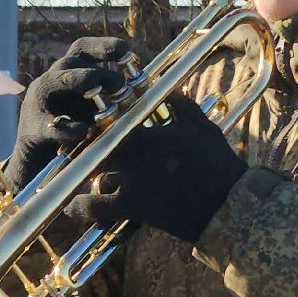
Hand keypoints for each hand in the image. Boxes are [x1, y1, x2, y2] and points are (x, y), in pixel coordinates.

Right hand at [7, 37, 131, 185]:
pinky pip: (49, 125)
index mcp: (68, 72)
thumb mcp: (92, 105)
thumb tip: (140, 88)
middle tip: (120, 85)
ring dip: (78, 81)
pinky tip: (83, 131)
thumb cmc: (72, 125)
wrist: (39, 159)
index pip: (83, 49)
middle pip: (71, 62)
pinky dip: (66, 128)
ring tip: (96, 90)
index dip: (104, 46)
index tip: (127, 52)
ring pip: (53, 81)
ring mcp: (38, 103)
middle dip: (97, 70)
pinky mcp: (33, 128)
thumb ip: (110, 94)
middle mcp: (52, 80)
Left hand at [62, 95, 247, 244]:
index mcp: (148, 132)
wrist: (226, 203)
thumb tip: (168, 89)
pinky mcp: (130, 207)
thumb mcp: (201, 127)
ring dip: (86, 173)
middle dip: (87, 146)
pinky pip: (95, 207)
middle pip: (95, 146)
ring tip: (76, 172)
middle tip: (79, 147)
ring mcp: (130, 180)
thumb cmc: (216, 163)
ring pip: (93, 173)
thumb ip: (180, 105)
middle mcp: (133, 154)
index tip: (90, 122)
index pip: (109, 121)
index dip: (96, 122)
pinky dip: (80, 207)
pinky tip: (72, 206)